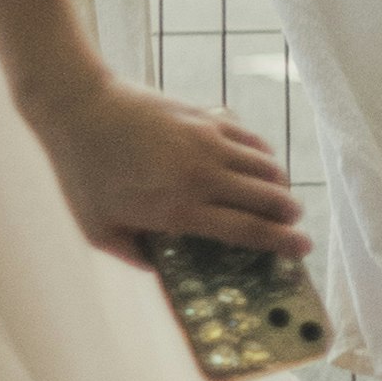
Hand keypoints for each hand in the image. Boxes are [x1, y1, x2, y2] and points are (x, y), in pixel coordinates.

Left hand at [22, 68, 310, 269]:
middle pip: (269, 200)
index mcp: (177, 210)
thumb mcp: (97, 229)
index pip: (247, 231)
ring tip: (277, 199)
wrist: (79, 109)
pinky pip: (254, 141)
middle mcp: (201, 177)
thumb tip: (164, 272)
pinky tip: (260, 167)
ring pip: (268, 169)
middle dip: (289, 216)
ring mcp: (208, 144)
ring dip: (280, 187)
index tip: (302, 249)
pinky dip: (265, 157)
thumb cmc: (82, 174)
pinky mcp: (208, 119)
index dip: (282, 242)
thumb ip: (133, 255)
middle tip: (292, 226)